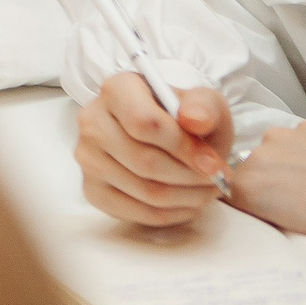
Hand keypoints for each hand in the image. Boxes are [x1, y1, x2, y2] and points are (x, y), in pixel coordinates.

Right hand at [75, 74, 233, 228]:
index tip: (213, 163)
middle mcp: (92, 121)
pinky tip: (188, 203)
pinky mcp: (92, 189)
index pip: (143, 121)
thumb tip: (194, 121)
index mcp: (116, 90)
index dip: (183, 147)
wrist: (166, 136)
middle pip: (144, 161)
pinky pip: (137, 212)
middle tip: (217, 181)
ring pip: (144, 190)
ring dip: (187, 198)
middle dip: (190, 177)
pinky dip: (173, 214)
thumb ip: (204, 108)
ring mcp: (88, 157)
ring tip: (208, 191)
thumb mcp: (204, 103)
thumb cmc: (184, 118)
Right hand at [229, 120, 305, 242]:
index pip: (229, 185)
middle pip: (251, 164)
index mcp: (243, 185)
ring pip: (274, 148)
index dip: (245, 195)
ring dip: (285, 159)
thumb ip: (253, 204)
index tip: (264, 204)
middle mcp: (255, 155)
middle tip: (293, 196)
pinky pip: (298, 136)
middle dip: (266, 176)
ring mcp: (283, 136)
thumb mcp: (278, 225)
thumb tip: (248, 196)